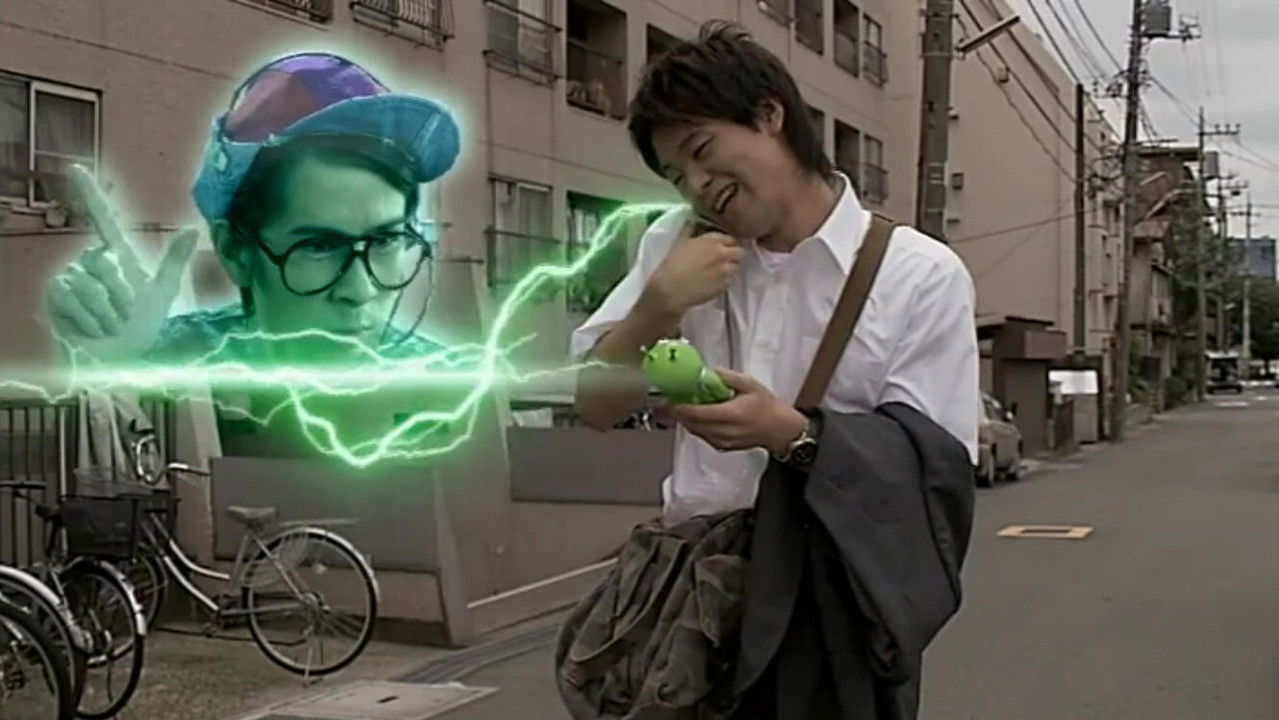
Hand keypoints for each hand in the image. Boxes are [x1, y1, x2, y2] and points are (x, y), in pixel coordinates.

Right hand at [46, 164, 198, 363]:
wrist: (123, 358)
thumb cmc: (144, 326)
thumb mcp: (163, 292)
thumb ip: (175, 260)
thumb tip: (193, 229)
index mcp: (118, 256)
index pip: (102, 218)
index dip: (89, 193)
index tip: (75, 167)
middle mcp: (91, 261)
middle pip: (103, 263)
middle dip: (121, 295)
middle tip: (126, 315)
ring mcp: (70, 277)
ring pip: (88, 285)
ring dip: (107, 313)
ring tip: (111, 325)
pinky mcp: (55, 296)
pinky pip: (71, 300)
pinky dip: (89, 321)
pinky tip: (92, 330)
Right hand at [640, 222, 744, 315]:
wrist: (671, 288)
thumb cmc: (673, 263)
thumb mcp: (680, 240)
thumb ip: (691, 229)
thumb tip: (693, 220)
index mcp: (714, 239)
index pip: (732, 238)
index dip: (727, 244)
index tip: (722, 248)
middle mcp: (724, 253)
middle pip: (740, 252)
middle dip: (734, 255)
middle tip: (723, 260)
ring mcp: (727, 270)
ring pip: (737, 267)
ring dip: (730, 268)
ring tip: (718, 272)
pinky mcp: (726, 285)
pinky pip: (731, 280)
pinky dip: (725, 280)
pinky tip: (713, 282)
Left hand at [668, 368, 807, 454]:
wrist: (780, 429)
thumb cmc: (766, 406)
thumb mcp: (749, 384)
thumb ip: (727, 377)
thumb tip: (706, 372)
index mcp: (732, 414)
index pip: (698, 413)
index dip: (680, 407)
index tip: (671, 397)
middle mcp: (725, 431)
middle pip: (692, 424)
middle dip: (679, 412)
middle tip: (672, 400)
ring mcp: (723, 442)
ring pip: (695, 431)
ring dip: (686, 420)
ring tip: (681, 406)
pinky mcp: (722, 447)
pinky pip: (702, 436)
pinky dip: (695, 426)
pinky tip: (696, 416)